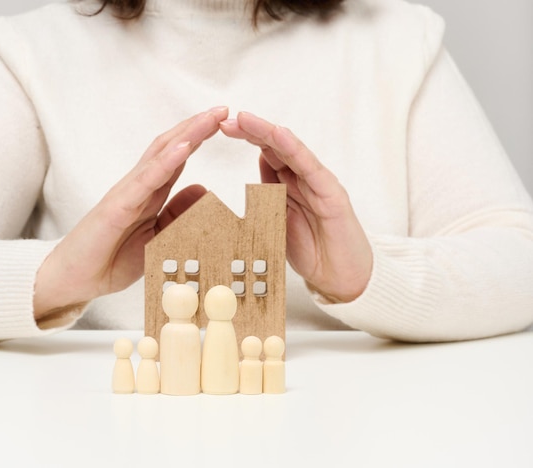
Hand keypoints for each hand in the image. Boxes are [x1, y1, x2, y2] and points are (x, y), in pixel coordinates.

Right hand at [33, 106, 228, 319]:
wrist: (74, 279)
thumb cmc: (111, 259)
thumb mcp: (157, 238)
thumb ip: (177, 215)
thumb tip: (204, 192)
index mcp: (149, 193)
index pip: (176, 157)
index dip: (198, 138)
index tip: (224, 121)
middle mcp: (139, 186)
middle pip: (170, 147)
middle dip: (197, 127)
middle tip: (223, 108)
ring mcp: (127, 193)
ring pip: (160, 155)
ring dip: (187, 134)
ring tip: (209, 118)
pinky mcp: (117, 207)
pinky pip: (145, 180)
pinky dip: (165, 162)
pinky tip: (184, 147)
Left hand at [220, 111, 371, 302]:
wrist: (339, 277)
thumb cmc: (310, 251)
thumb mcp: (275, 223)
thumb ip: (264, 199)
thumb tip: (247, 179)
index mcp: (289, 184)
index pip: (266, 154)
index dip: (246, 140)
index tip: (221, 128)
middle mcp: (304, 178)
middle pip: (276, 147)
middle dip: (251, 131)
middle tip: (227, 121)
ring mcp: (319, 184)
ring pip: (291, 151)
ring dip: (267, 133)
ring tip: (246, 120)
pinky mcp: (333, 195)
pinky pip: (311, 169)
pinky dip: (296, 150)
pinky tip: (280, 135)